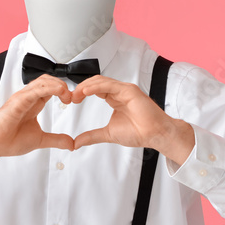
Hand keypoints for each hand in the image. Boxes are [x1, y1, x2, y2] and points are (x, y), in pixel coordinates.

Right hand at [0, 74, 75, 158]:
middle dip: (63, 85)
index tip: (73, 100)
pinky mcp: (17, 101)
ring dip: (58, 85)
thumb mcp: (40, 140)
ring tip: (68, 95)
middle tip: (73, 97)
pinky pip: (35, 90)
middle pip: (48, 80)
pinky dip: (49, 88)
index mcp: (33, 103)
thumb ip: (56, 140)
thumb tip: (71, 143)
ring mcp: (22, 97)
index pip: (51, 88)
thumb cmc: (9, 140)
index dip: (64, 91)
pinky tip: (59, 91)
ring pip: (42, 81)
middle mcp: (28, 97)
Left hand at [70, 76, 193, 162]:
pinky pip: (110, 85)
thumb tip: (76, 143)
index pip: (94, 89)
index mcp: (114, 98)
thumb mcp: (108, 134)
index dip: (81, 92)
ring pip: (101, 81)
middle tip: (70, 97)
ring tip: (75, 94)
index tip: (70, 100)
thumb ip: (92, 136)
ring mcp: (124, 89)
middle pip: (95, 82)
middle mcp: (119, 92)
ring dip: (86, 86)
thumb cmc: (139, 132)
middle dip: (80, 88)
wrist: (155, 135)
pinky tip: (86, 91)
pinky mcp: (130, 90)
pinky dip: (96, 87)